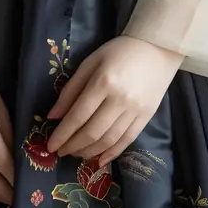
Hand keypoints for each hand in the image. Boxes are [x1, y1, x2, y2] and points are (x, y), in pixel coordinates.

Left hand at [46, 37, 181, 166]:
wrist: (156, 48)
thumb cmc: (118, 52)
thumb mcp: (90, 63)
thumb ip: (71, 89)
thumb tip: (53, 116)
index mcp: (103, 82)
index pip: (78, 115)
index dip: (62, 134)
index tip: (50, 145)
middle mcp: (120, 99)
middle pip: (92, 132)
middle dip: (73, 146)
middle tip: (61, 152)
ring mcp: (136, 110)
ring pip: (109, 140)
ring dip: (89, 152)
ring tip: (76, 154)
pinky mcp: (147, 117)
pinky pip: (127, 140)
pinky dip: (112, 153)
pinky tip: (99, 160)